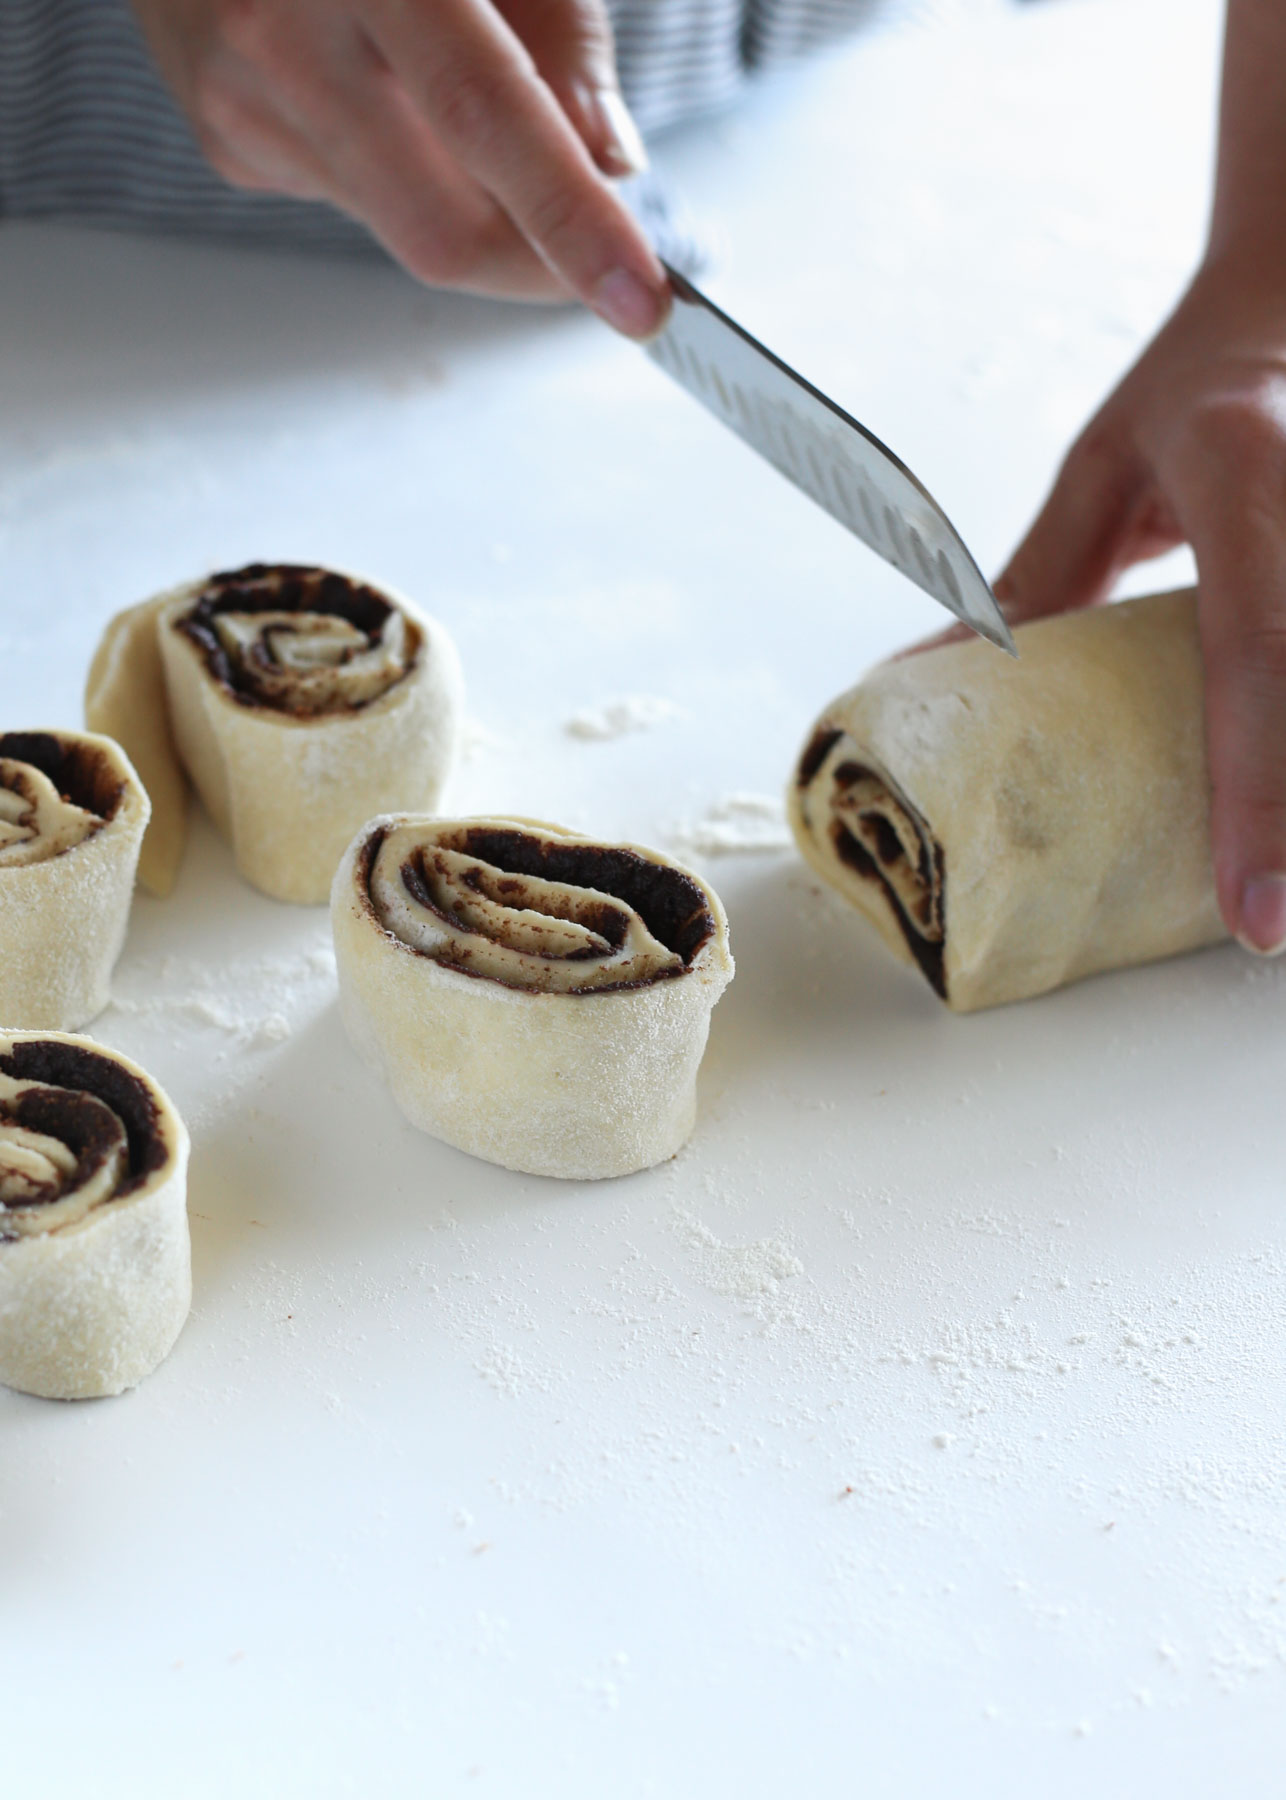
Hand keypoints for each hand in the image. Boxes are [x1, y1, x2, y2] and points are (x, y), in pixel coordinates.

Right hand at [130, 0, 668, 334]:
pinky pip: (359, 200)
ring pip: (406, 227)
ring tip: (473, 113)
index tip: (640, 299)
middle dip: (542, 268)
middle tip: (606, 265)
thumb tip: (610, 165)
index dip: (573, 220)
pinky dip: (411, 173)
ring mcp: (243, 96)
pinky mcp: (230, 140)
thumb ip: (562, 37)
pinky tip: (386, 97)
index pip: (488, 118)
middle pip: (444, 227)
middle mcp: (286, 31)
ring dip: (478, 208)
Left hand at [996, 251, 1285, 954]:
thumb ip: (1031, 584)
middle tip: (1275, 930)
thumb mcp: (1104, 471)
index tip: (1255, 911)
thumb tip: (922, 681)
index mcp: (1244, 477)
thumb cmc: (1200, 385)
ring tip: (1281, 889)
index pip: (1257, 653)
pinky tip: (1284, 824)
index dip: (1261, 796)